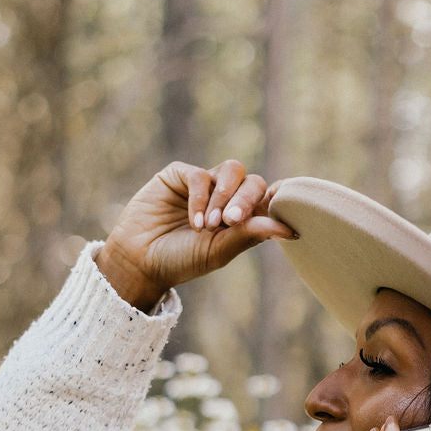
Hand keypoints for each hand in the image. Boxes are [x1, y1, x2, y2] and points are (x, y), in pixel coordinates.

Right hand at [96, 161, 295, 301]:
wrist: (140, 260)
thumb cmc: (182, 260)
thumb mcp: (219, 251)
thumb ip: (250, 234)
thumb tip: (290, 229)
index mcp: (242, 217)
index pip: (269, 199)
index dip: (279, 200)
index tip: (284, 212)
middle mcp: (227, 197)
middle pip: (253, 182)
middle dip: (246, 200)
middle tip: (232, 221)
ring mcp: (205, 184)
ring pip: (232, 170)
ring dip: (225, 196)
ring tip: (211, 225)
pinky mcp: (180, 175)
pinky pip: (200, 176)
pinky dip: (200, 199)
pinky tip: (195, 223)